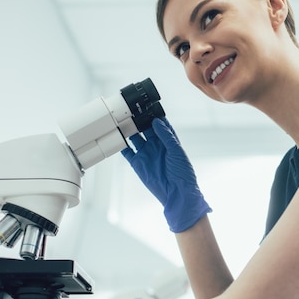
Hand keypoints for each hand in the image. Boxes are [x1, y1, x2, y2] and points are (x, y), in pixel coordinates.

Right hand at [121, 117, 210, 232]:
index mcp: (168, 140)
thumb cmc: (182, 173)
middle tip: (130, 110)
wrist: (176, 193)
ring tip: (121, 120)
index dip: (153, 114)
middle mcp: (156, 145)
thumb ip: (166, 136)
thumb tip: (157, 121)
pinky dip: (121, 145)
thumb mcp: (176, 151)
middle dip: (138, 119)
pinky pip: (127, 152)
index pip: (159, 123)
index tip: (146, 105)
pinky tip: (116, 137)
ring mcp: (146, 153)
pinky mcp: (138, 163)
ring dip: (128, 130)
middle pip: (144, 128)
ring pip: (134, 137)